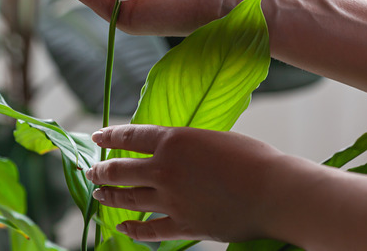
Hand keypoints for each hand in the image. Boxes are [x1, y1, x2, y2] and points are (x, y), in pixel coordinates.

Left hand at [85, 124, 292, 242]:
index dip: (108, 137)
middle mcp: (164, 169)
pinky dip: (133, 228)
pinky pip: (149, 230)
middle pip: (120, 170)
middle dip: (101, 170)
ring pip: (128, 198)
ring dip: (109, 195)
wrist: (275, 192)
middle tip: (91, 171)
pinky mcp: (183, 225)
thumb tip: (169, 151)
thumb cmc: (252, 158)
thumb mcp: (211, 137)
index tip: (96, 138)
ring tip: (98, 193)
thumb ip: (184, 144)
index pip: (128, 137)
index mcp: (172, 140)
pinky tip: (122, 226)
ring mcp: (171, 200)